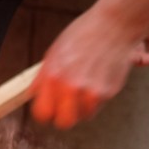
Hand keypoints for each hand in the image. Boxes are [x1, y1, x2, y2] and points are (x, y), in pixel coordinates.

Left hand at [30, 11, 148, 128]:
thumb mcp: (55, 51)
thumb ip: (44, 76)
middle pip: (63, 122)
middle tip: (65, 106)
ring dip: (82, 107)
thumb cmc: (83, 34)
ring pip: (82, 116)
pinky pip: (97, 107)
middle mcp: (71, 86)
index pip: (42, 113)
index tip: (47, 109)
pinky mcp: (108, 93)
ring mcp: (91, 92)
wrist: (114, 25)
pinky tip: (97, 80)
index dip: (45, 112)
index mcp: (53, 75)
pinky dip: (96, 99)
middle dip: (63, 116)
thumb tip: (33, 94)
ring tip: (84, 87)